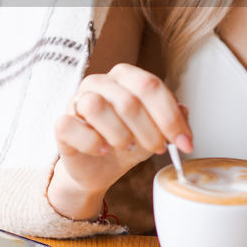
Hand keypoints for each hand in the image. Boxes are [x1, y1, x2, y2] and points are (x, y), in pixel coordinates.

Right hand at [48, 63, 192, 218]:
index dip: (171, 117)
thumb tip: (185, 111)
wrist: (97, 170)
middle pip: (128, 99)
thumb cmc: (126, 144)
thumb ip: (171, 120)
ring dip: (120, 135)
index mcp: (124, 77)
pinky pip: (72, 127)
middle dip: (150, 131)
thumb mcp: (155, 133)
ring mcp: (76, 100)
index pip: (151, 86)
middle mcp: (99, 83)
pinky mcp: (62, 124)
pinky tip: (103, 151)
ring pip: (97, 107)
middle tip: (158, 149)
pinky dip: (92, 143)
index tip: (185, 142)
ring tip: (128, 147)